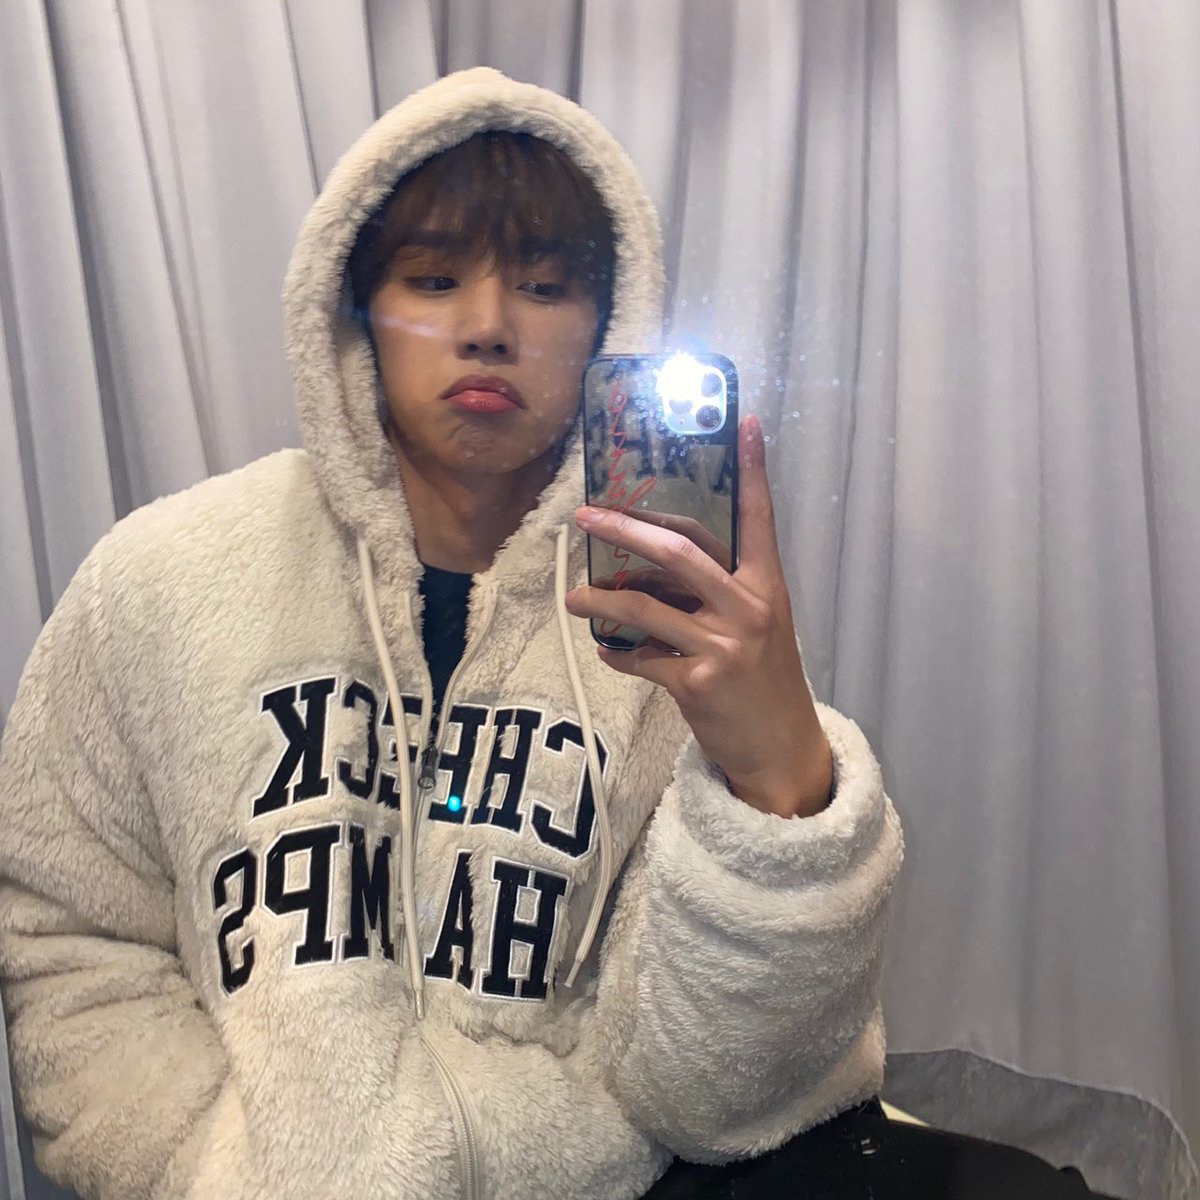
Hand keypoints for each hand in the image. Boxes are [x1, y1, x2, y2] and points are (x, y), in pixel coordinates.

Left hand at [564, 415, 831, 817]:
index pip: (759, 518)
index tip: (746, 423)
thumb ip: (720, 592)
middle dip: (625, 528)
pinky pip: (642, 658)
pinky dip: (619, 654)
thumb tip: (656, 563)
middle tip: (586, 516)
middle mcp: (748, 608)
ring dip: (600, 600)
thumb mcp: (759, 627)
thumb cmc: (764, 681)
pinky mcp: (698, 682)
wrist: (780, 748)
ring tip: (574, 598)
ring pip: (644, 606)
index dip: (752, 471)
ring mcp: (723, 645)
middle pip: (678, 550)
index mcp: (767, 587)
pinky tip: (609, 652)